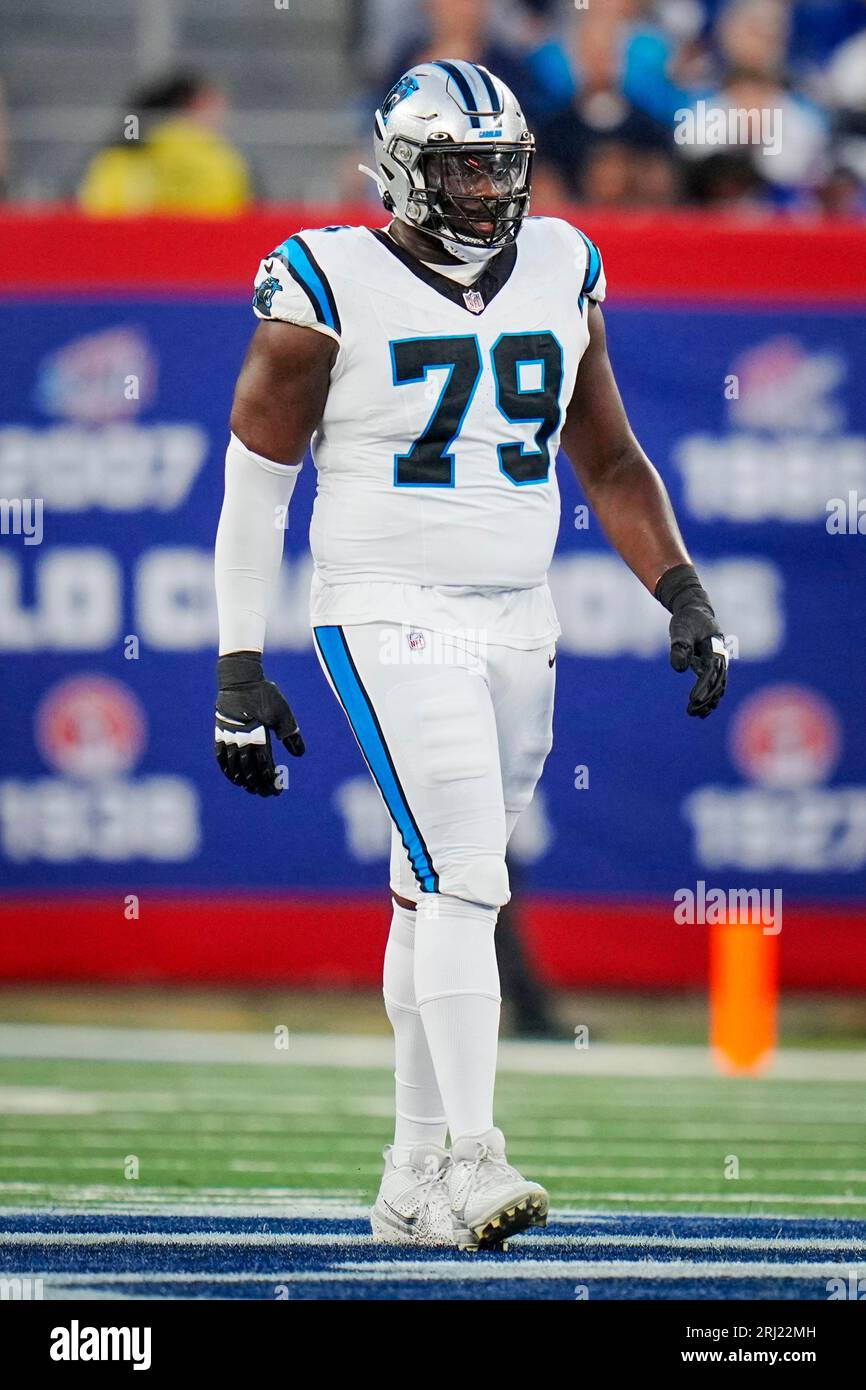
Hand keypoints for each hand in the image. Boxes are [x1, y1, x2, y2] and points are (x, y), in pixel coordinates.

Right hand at [215, 651, 304, 796]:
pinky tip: (234, 777)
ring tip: (252, 789)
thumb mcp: (282, 713)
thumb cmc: (264, 694)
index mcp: (258, 736)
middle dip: (259, 785)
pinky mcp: (220, 733)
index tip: (277, 789)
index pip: (265, 767)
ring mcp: (228, 737)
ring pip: (235, 767)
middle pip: (250, 771)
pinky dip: (227, 770)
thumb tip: (299, 755)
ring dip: (244, 781)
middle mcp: (241, 740)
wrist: (239, 679)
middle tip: (266, 793)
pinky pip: (221, 757)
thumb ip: (290, 734)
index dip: (270, 781)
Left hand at [656, 565, 727, 718]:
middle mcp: (721, 656)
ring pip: (719, 686)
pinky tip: (703, 710)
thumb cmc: (687, 619)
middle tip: (692, 711)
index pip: (711, 672)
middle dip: (706, 699)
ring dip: (710, 701)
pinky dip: (711, 697)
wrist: (695, 609)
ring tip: (696, 714)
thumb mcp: (680, 630)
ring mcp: (719, 662)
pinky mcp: (713, 665)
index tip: (694, 700)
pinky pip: (715, 684)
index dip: (703, 687)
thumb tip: (679, 669)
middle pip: (718, 682)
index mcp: (715, 647)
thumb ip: (680, 647)